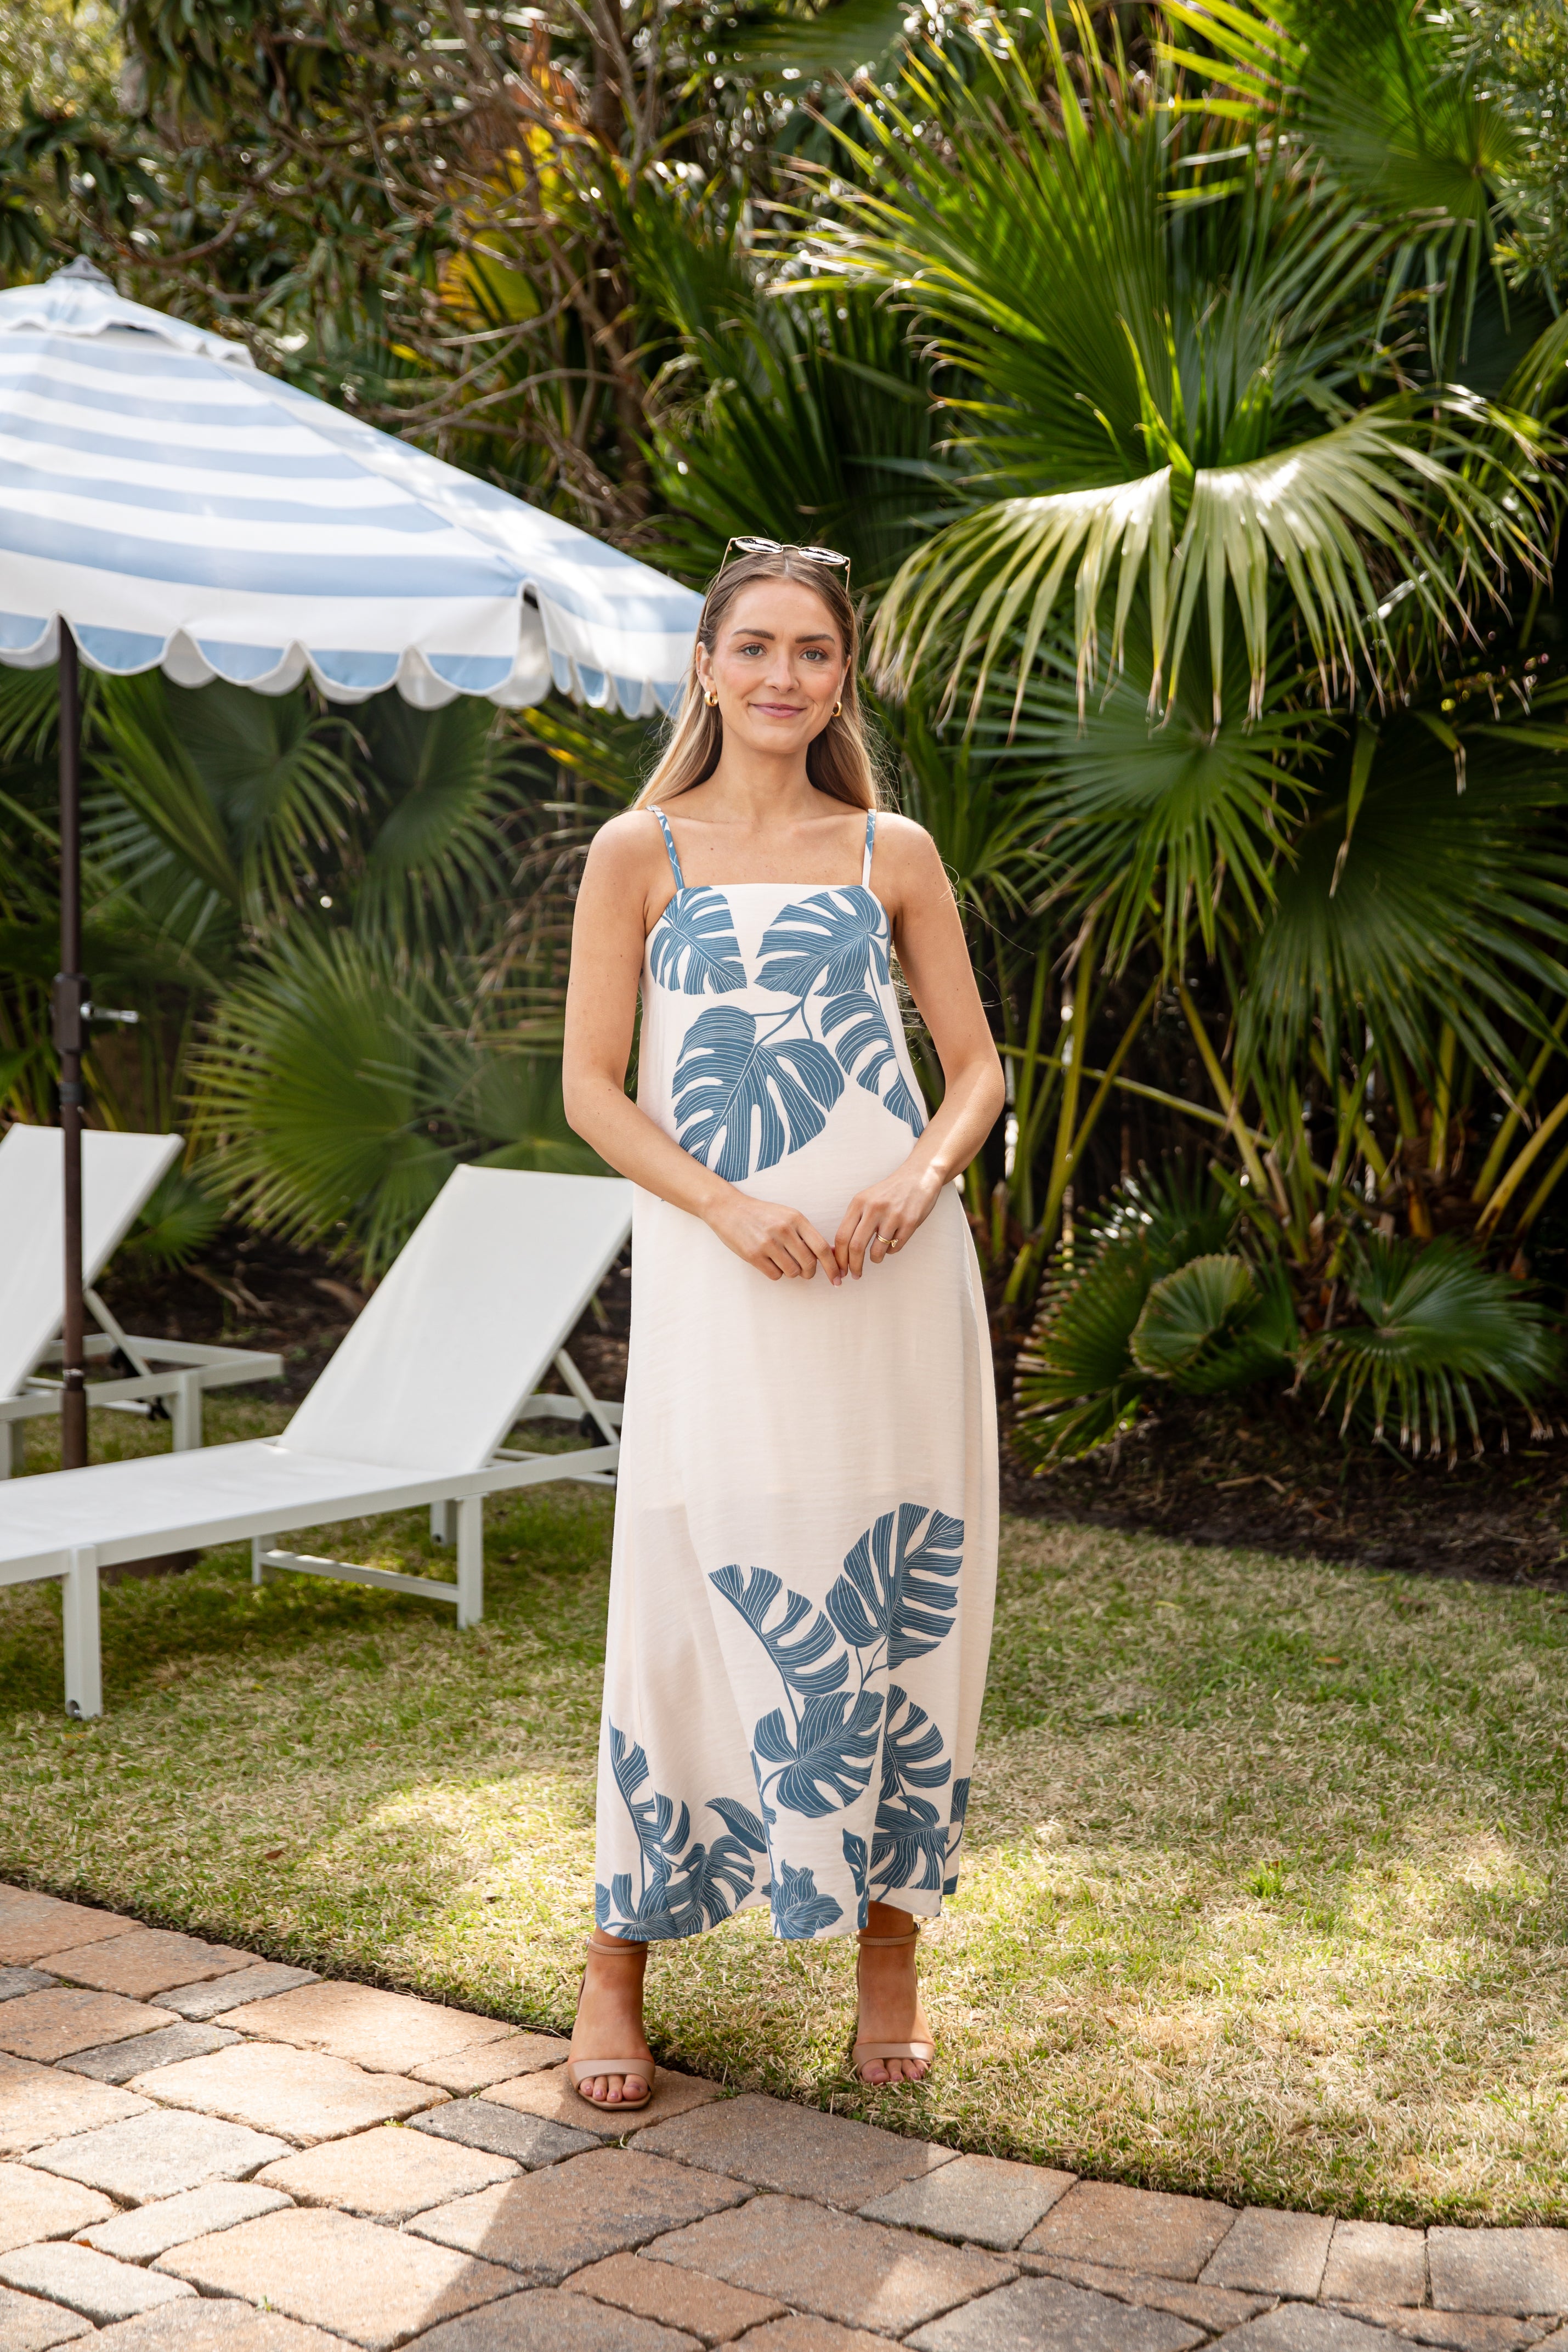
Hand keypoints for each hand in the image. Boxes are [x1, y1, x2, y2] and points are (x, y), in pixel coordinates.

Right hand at [703, 1188, 841, 1282]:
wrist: (729, 1209)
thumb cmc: (762, 1215)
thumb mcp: (788, 1216)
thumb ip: (807, 1234)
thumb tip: (831, 1253)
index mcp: (796, 1219)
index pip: (821, 1247)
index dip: (833, 1266)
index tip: (838, 1277)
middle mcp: (783, 1230)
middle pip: (809, 1263)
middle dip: (810, 1272)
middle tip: (806, 1271)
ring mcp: (767, 1243)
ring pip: (793, 1272)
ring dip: (792, 1272)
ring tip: (783, 1261)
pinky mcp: (753, 1255)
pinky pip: (775, 1275)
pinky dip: (776, 1273)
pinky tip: (770, 1262)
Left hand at [835, 1162, 945, 1278]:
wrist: (918, 1176)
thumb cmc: (889, 1192)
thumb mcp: (866, 1199)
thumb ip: (854, 1221)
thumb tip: (839, 1251)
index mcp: (859, 1203)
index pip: (842, 1236)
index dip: (839, 1257)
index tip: (840, 1269)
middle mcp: (874, 1209)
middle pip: (855, 1247)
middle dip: (853, 1266)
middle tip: (855, 1275)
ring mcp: (893, 1216)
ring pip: (877, 1251)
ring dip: (875, 1259)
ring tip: (877, 1256)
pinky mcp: (910, 1222)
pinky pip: (895, 1248)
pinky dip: (891, 1250)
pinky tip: (893, 1241)